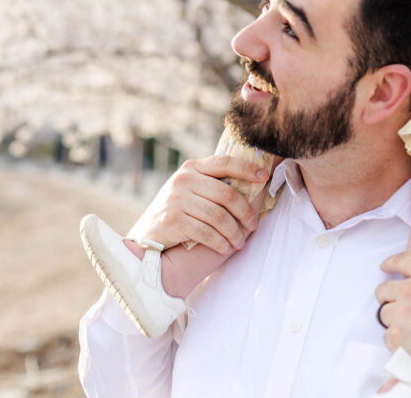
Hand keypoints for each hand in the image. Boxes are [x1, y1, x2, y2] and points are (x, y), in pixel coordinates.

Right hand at [128, 154, 270, 255]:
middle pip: (226, 194)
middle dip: (245, 212)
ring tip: (240, 242)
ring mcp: (177, 199)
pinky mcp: (173, 220)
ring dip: (234, 233)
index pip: (224, 162)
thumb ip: (212, 184)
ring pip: (218, 216)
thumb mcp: (190, 189)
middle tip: (253, 225)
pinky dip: (220, 242)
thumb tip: (252, 185)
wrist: (146, 233)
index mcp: (192, 168)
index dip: (247, 169)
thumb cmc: (177, 210)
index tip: (264, 178)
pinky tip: (226, 248)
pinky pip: (206, 232)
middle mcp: (184, 179)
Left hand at [376, 247, 410, 397]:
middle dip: (389, 296)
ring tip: (407, 327)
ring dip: (393, 319)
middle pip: (385, 288)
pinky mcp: (399, 337)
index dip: (391, 263)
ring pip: (384, 312)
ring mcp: (403, 314)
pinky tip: (410, 344)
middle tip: (399, 306)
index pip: (400, 261)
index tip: (385, 267)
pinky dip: (396, 340)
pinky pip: (387, 335)